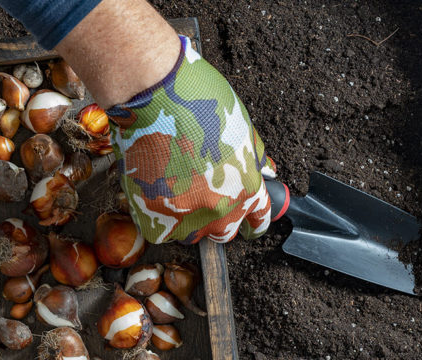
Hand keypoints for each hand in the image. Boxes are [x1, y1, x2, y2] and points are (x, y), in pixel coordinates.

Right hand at [108, 35, 275, 244]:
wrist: (153, 96)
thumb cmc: (200, 103)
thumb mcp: (241, 127)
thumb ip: (254, 157)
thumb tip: (268, 172)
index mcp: (249, 188)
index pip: (259, 220)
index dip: (254, 222)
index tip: (248, 224)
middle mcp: (222, 209)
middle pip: (225, 232)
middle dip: (219, 221)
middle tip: (204, 200)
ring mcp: (187, 218)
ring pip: (192, 235)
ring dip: (187, 221)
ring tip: (176, 192)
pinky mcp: (155, 219)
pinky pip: (161, 233)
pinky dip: (158, 219)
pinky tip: (155, 195)